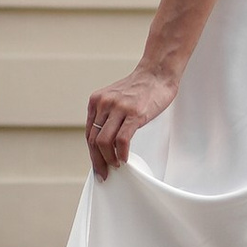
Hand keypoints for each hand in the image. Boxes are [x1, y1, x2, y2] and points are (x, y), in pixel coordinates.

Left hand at [86, 62, 175, 176]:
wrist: (157, 72)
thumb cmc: (140, 88)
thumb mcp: (115, 98)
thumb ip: (107, 115)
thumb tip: (104, 143)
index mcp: (97, 100)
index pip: (89, 134)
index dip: (92, 153)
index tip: (97, 165)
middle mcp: (104, 103)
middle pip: (93, 140)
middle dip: (97, 161)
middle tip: (103, 174)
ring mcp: (119, 108)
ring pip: (104, 142)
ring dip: (108, 159)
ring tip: (116, 165)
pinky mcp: (134, 114)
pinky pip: (122, 140)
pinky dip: (122, 154)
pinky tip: (125, 159)